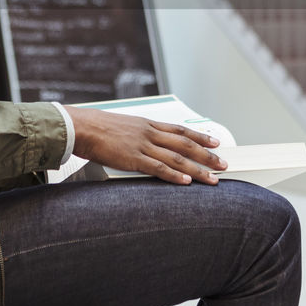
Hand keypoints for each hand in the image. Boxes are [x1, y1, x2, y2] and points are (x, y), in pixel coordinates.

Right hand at [66, 108, 226, 185]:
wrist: (83, 127)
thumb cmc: (98, 127)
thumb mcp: (124, 126)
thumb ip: (137, 134)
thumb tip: (145, 141)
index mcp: (148, 124)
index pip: (181, 131)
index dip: (200, 137)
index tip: (215, 142)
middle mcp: (150, 133)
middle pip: (186, 144)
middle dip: (207, 154)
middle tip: (223, 163)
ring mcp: (143, 146)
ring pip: (177, 158)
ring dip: (197, 169)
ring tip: (212, 178)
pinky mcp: (133, 159)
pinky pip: (158, 168)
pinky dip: (174, 175)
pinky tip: (186, 181)